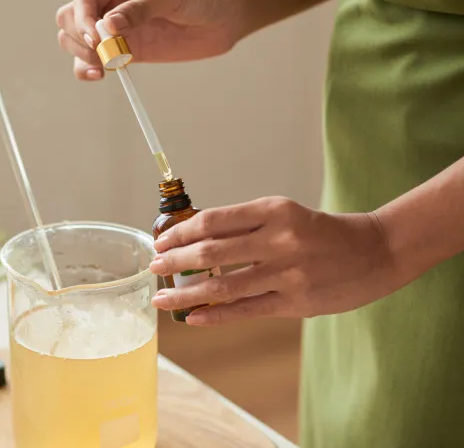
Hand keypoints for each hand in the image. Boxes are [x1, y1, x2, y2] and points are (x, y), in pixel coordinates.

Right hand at [55, 0, 245, 80]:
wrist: (225, 17)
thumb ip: (138, 10)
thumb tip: (106, 25)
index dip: (83, 19)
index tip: (97, 36)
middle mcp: (109, 2)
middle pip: (69, 20)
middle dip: (77, 37)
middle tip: (102, 51)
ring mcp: (114, 29)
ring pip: (74, 42)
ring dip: (81, 55)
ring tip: (103, 66)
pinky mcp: (123, 51)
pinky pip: (92, 61)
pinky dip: (88, 69)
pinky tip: (100, 75)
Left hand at [149, 197, 404, 325]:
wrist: (375, 252)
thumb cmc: (319, 232)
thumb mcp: (284, 214)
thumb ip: (244, 226)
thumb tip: (192, 239)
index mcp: (273, 210)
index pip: (213, 221)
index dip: (180, 233)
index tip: (161, 242)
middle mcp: (279, 239)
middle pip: (211, 253)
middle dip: (175, 262)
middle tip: (154, 269)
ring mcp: (287, 273)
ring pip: (223, 287)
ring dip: (186, 294)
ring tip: (163, 299)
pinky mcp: (296, 302)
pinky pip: (245, 310)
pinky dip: (214, 315)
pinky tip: (192, 318)